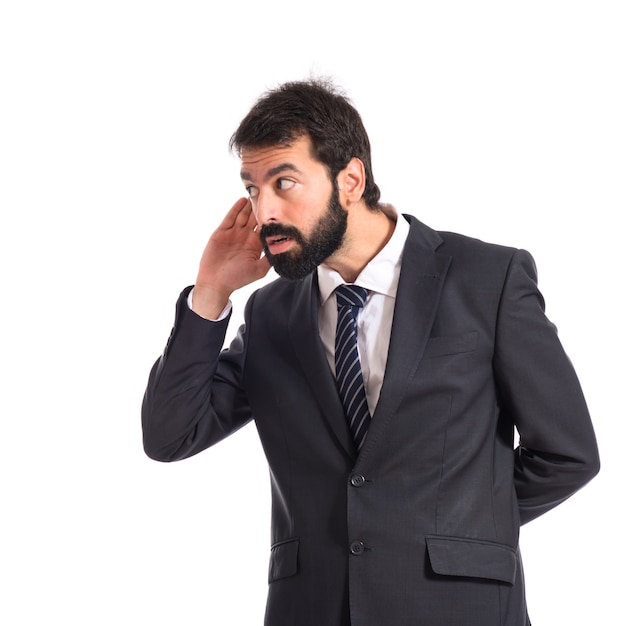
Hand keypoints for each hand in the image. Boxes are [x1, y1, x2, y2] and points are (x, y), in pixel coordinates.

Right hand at [192, 198, 270, 318]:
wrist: (215, 282)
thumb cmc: (237, 278)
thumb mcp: (258, 270)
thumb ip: (270, 259)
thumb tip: (284, 251)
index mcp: (256, 245)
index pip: (265, 229)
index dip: (271, 220)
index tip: (280, 210)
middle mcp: (246, 237)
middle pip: (255, 219)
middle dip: (261, 208)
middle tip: (269, 195)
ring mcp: (234, 233)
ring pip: (244, 216)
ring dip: (250, 206)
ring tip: (257, 194)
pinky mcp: (222, 231)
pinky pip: (230, 217)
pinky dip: (236, 208)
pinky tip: (243, 200)